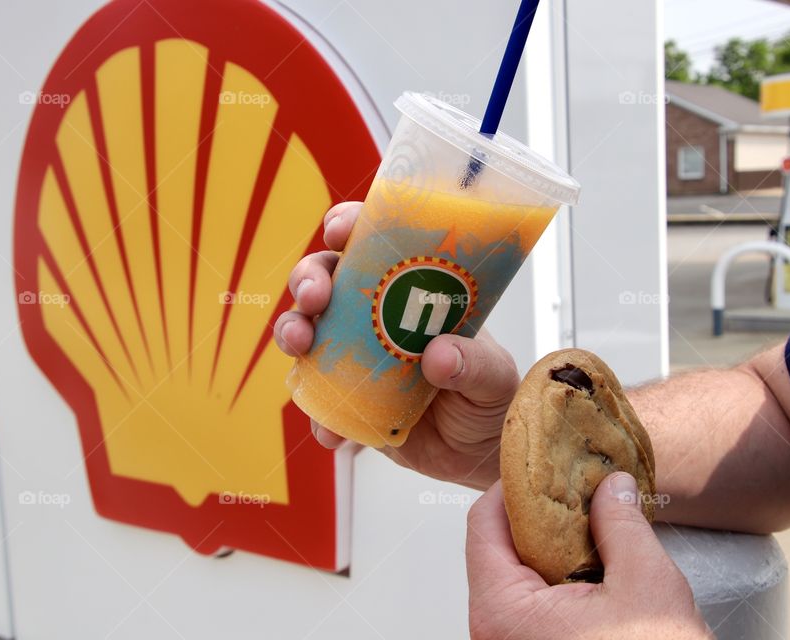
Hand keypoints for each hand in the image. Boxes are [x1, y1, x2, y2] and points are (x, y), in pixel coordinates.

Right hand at [275, 202, 519, 489]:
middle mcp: (374, 316)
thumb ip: (475, 364)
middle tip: (315, 297)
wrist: (480, 457)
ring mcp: (354, 357)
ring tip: (301, 346)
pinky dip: (315, 413)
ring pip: (307, 329)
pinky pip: (316, 400)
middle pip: (326, 279)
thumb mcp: (496, 376)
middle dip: (309, 278)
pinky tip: (331, 431)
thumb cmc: (491, 398)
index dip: (349, 226)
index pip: (373, 242)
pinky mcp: (345, 401)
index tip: (338, 230)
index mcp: (411, 290)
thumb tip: (439, 356)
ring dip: (294, 330)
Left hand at [466, 474, 711, 639]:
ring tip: (591, 525)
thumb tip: (611, 487)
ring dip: (551, 547)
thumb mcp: (646, 583)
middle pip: (496, 548)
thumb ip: (621, 525)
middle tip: (575, 490)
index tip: (544, 467)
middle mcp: (492, 632)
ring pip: (515, 576)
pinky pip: (531, 604)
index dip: (512, 487)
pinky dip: (556, 578)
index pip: (482, 524)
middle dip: (538, 516)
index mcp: (502, 611)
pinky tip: (592, 565)